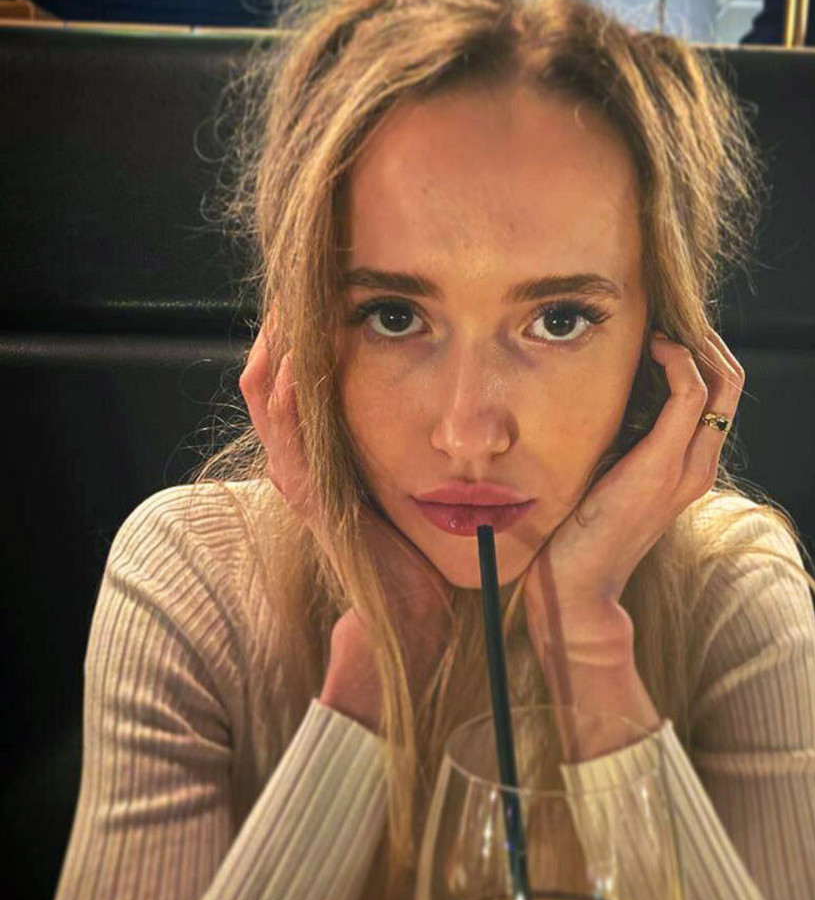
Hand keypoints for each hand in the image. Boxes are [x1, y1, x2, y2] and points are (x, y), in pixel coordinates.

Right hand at [239, 317, 452, 725]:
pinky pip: (289, 439)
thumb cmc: (427, 552)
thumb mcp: (418, 483)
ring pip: (271, 401)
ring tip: (291, 304)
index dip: (305, 335)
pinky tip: (297, 358)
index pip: (301, 381)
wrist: (419, 618)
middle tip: (300, 282)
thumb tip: (457, 403)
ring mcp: (305, 483)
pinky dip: (289, 397)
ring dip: (279, 350)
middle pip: (276, 380)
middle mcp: (308, 464)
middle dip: (285, 330)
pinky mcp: (313, 502)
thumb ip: (420, 444)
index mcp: (329, 456)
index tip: (327, 288)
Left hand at [523, 325, 743, 677]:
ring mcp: (686, 467)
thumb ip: (621, 435)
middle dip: (705, 338)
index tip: (663, 326)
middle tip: (666, 314)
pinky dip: (678, 362)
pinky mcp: (661, 466)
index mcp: (688, 464)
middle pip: (731, 380)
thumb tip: (609, 386)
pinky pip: (690, 396)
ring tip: (661, 324)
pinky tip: (653, 348)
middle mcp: (699, 463)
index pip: (720, 391)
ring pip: (722, 382)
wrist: (578, 585)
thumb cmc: (581, 529)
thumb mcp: (608, 470)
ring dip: (695, 342)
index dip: (701, 350)